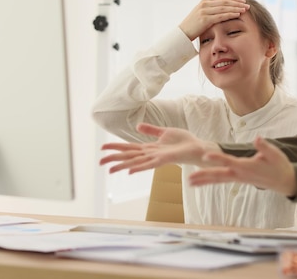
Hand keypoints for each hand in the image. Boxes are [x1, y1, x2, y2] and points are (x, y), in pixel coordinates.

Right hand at [99, 123, 220, 173]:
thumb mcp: (164, 132)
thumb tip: (137, 126)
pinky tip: (130, 171)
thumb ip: (150, 130)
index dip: (116, 147)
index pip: (129, 147)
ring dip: (122, 165)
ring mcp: (156, 158)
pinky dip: (139, 168)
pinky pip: (149, 165)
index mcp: (150, 147)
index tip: (102, 147)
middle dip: (114, 158)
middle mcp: (150, 154)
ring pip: (135, 162)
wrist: (197, 146)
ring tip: (109, 170)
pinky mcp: (164, 160)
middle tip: (99, 162)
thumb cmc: (183, 141)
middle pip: (129, 156)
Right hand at [179, 0, 249, 40]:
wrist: (183, 33)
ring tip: (245, 10)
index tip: (243, 2)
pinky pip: (220, 16)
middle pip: (225, 2)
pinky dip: (230, 14)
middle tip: (247, 5)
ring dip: (236, 8)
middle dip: (237, 3)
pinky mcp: (205, 19)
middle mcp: (205, 4)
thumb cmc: (192, 23)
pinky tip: (237, 15)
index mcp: (205, 1)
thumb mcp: (199, 9)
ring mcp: (205, 11)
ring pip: (224, 8)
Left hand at [188, 136, 296, 196]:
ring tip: (189, 182)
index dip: (217, 158)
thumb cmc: (279, 166)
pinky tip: (202, 181)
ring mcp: (239, 178)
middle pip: (219, 175)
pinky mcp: (239, 179)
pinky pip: (222, 180)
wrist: (284, 181)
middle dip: (204, 176)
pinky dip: (211, 180)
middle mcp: (240, 174)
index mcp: (246, 167)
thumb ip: (264, 147)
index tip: (205, 155)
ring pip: (218, 179)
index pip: (229, 161)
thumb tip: (257, 138)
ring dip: (204, 180)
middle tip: (189, 178)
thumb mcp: (275, 154)